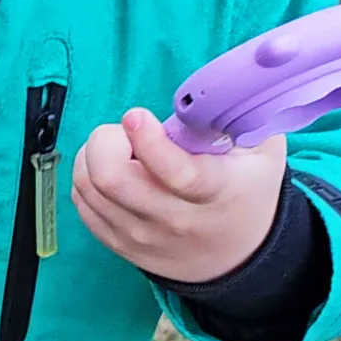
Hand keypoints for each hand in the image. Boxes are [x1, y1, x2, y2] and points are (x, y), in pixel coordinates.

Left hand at [71, 107, 285, 283]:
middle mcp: (175, 219)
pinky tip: (112, 169)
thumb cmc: (246, 189)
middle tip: (126, 133)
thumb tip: (214, 84)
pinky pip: (81, 202)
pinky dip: (86, 176)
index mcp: (215, 192)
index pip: (177, 174)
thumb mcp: (260, 149)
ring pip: (88, 187)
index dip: (149, 142)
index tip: (136, 116)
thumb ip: (237, 113)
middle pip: (111, 179)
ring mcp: (143, 236)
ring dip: (93, 155)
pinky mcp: (119, 244)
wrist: (239, 256)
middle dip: (107, 140)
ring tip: (119, 148)